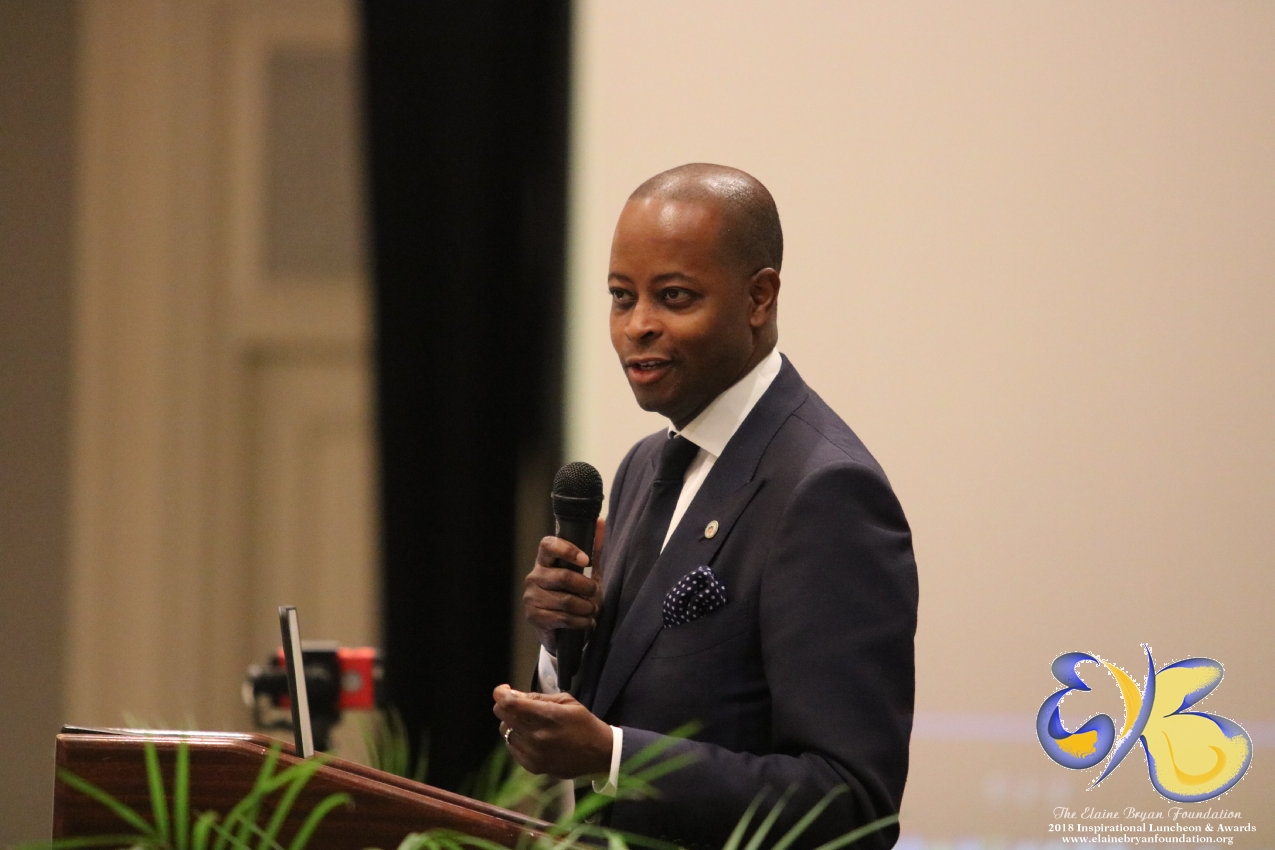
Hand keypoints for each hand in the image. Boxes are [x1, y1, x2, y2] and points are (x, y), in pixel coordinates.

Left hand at [492, 684, 612, 778]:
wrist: (600, 754)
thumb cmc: (584, 723)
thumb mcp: (566, 701)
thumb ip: (537, 697)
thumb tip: (512, 694)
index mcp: (548, 716)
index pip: (509, 703)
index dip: (501, 693)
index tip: (505, 690)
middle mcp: (538, 736)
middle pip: (502, 716)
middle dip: (506, 705)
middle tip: (518, 704)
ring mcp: (534, 754)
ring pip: (504, 732)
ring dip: (511, 723)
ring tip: (528, 722)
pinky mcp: (533, 767)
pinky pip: (511, 748)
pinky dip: (516, 739)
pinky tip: (531, 736)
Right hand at [522, 518, 605, 651]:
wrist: (560, 630)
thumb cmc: (574, 594)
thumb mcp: (586, 572)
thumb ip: (593, 549)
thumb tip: (601, 521)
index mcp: (544, 561)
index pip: (548, 545)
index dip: (567, 550)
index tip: (586, 560)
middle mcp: (534, 577)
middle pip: (563, 577)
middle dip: (586, 587)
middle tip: (595, 592)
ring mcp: (531, 597)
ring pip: (566, 600)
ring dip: (586, 607)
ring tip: (592, 610)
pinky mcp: (534, 617)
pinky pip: (563, 618)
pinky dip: (581, 622)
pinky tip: (586, 622)